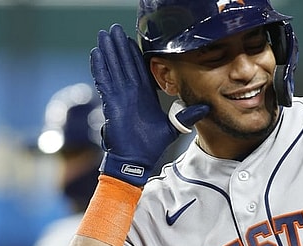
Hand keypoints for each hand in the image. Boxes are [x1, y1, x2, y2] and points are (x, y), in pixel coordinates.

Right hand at [90, 24, 208, 186]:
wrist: (136, 159)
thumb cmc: (151, 145)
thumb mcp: (173, 127)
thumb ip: (186, 116)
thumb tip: (206, 109)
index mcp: (144, 96)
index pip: (139, 69)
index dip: (135, 54)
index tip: (132, 40)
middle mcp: (130, 93)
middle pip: (124, 64)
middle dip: (119, 47)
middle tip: (114, 29)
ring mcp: (119, 97)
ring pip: (113, 68)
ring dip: (108, 51)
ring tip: (104, 35)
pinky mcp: (111, 103)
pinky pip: (104, 81)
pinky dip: (99, 68)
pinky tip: (96, 54)